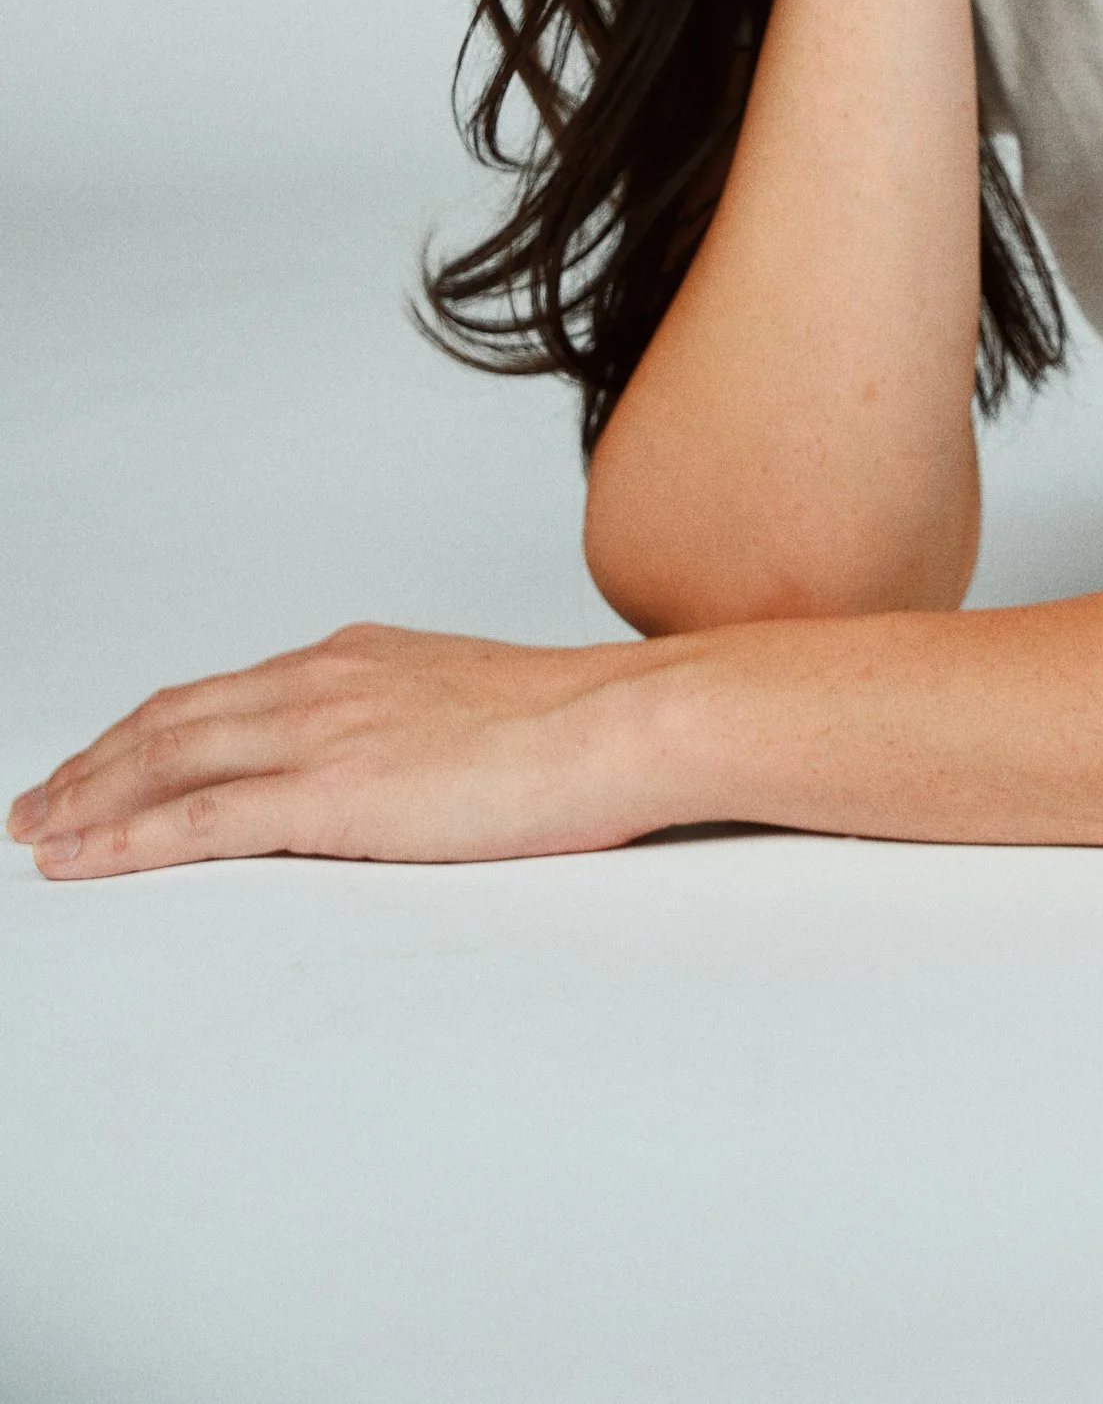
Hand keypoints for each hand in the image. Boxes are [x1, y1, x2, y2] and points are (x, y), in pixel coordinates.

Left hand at [6, 624, 671, 878]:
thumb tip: (406, 761)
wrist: (628, 721)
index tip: (106, 759)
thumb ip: (419, 725)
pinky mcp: (333, 792)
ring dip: (88, 798)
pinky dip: (125, 837)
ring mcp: (324, 732)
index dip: (150, 731)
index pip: (226, 694)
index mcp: (362, 661)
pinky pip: (199, 816)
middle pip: (174, 719)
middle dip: (93, 764)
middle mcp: (327, 680)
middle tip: (37, 803)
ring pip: (167, 759)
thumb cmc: (585, 726)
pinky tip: (82, 857)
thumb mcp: (479, 707)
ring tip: (36, 832)